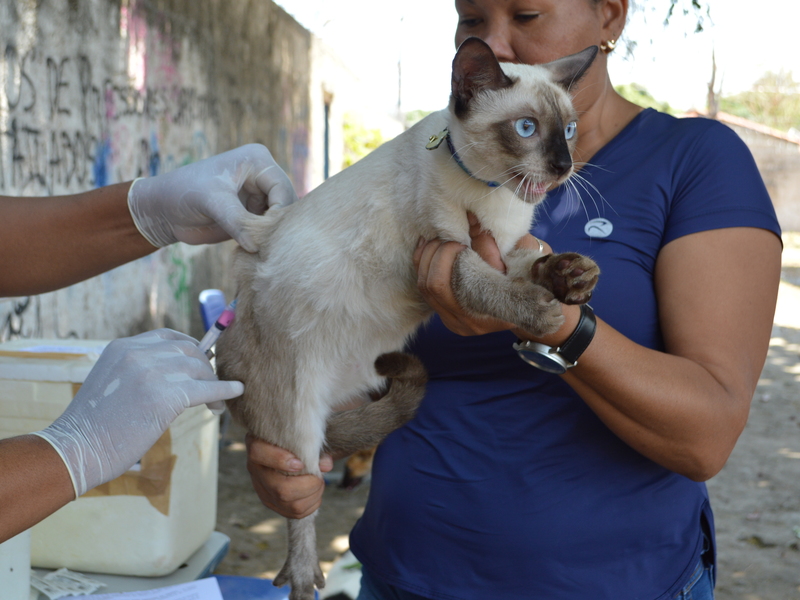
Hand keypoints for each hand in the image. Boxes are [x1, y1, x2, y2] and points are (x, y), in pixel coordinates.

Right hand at [34, 329, 243, 497]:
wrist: (76, 449)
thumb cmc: (94, 425)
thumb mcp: (111, 382)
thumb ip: (137, 369)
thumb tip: (177, 371)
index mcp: (122, 346)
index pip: (169, 336)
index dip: (191, 347)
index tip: (202, 360)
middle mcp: (137, 353)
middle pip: (189, 350)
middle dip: (205, 367)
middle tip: (212, 386)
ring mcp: (151, 373)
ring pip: (200, 369)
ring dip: (213, 384)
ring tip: (216, 403)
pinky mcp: (165, 397)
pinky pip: (207, 388)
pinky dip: (225, 390)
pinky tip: (235, 394)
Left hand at [127, 144, 297, 251]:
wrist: (162, 210)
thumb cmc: (182, 194)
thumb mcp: (211, 202)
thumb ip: (236, 221)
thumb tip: (256, 246)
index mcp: (257, 160)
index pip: (283, 189)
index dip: (280, 213)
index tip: (268, 235)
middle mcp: (262, 177)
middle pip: (287, 205)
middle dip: (278, 226)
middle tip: (267, 247)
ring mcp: (258, 197)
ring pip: (280, 220)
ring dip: (273, 236)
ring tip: (262, 250)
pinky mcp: (252, 216)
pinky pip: (269, 231)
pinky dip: (265, 242)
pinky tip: (255, 251)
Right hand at [245, 435, 332, 518]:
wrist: (289, 450)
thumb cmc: (296, 440)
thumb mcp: (303, 436)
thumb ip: (314, 448)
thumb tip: (325, 466)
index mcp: (258, 444)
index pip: (258, 453)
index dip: (280, 460)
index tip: (300, 463)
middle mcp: (255, 469)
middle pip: (280, 488)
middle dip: (309, 485)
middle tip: (319, 478)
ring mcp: (262, 489)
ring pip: (288, 504)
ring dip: (312, 496)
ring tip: (319, 484)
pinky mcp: (271, 503)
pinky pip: (294, 513)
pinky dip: (311, 505)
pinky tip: (315, 494)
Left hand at [413, 213, 551, 335]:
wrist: (532, 306)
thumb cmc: (529, 277)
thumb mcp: (518, 258)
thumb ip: (491, 242)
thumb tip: (470, 217)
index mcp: (487, 312)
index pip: (448, 284)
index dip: (448, 255)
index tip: (460, 242)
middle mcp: (467, 323)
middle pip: (433, 284)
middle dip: (437, 254)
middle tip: (451, 239)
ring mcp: (454, 322)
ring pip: (424, 286)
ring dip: (427, 258)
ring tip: (440, 240)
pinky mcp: (446, 316)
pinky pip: (423, 289)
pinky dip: (422, 264)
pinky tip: (428, 247)